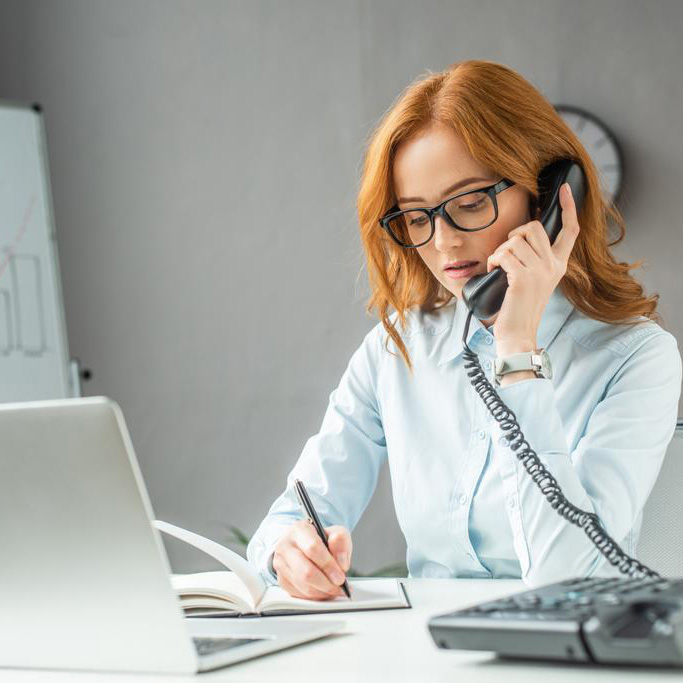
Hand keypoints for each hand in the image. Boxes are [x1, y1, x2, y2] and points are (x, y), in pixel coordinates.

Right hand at [272, 520, 351, 599]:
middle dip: (326, 583)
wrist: (304, 544)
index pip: (313, 548)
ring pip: (303, 586)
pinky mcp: (281, 580)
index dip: (328, 565)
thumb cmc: (320, 538)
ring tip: (335, 589)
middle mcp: (285, 546)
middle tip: (340, 585)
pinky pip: (300, 594)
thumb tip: (342, 563)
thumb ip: (341, 542)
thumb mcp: (335, 532)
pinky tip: (325, 591)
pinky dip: (315, 596)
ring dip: (323, 592)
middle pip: (306, 571)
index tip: (341, 576)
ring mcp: (280, 564)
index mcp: (298, 530)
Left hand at [486, 182, 580, 355]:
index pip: (571, 230)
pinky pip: (504, 254)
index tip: (566, 189)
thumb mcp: (534, 281)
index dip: (569, 207)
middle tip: (507, 252)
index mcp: (559, 265)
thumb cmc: (520, 308)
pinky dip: (493, 259)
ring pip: (516, 240)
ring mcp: (540, 271)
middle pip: (535, 227)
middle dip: (515, 233)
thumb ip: (533, 260)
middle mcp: (554, 266)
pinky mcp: (523, 278)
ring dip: (500, 250)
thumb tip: (520, 239)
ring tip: (499, 266)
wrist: (518, 334)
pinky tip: (493, 269)